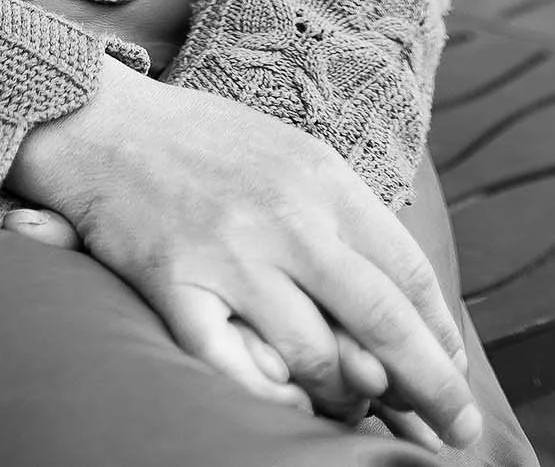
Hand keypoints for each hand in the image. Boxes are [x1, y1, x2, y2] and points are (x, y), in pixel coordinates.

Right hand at [7, 58, 481, 451]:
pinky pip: (239, 372)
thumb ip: (342, 218)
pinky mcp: (174, 285)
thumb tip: (401, 308)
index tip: (454, 377)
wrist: (98, 121)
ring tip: (351, 409)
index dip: (441, 336)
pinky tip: (290, 409)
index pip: (409, 270)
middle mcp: (285, 214)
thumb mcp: (288, 154)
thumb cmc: (200, 143)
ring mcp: (228, 252)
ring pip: (318, 358)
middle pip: (383, 321)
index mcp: (321, 175)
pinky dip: (274, 403)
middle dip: (431, 390)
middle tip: (455, 434)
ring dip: (344, 399)